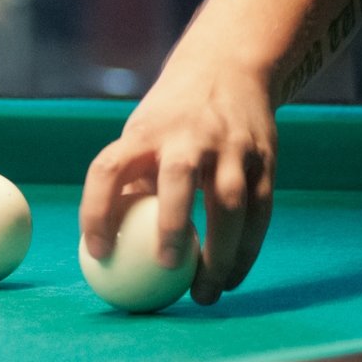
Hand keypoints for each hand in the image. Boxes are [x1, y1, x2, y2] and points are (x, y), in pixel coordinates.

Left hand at [80, 51, 275, 305]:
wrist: (230, 67)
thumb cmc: (172, 120)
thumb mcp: (143, 135)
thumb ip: (131, 184)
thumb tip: (105, 253)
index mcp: (147, 131)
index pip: (110, 167)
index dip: (96, 209)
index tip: (97, 253)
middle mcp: (189, 133)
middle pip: (179, 176)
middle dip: (172, 223)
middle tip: (166, 269)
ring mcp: (231, 144)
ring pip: (230, 200)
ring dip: (219, 252)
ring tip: (204, 294)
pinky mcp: (264, 157)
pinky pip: (260, 210)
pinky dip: (247, 250)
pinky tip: (231, 278)